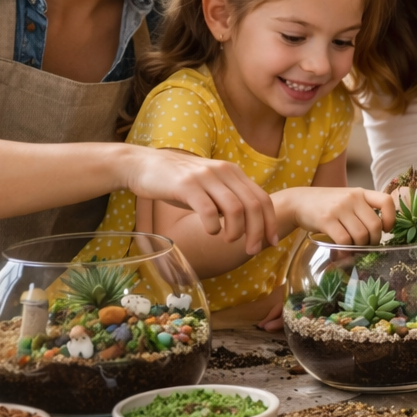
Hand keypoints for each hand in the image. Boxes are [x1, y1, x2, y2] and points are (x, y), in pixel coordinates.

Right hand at [121, 146, 278, 254]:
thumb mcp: (210, 186)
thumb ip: (228, 199)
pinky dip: (214, 226)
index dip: (270, 222)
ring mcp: (205, 177)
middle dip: (257, 232)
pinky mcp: (186, 185)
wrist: (144, 165)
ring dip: (237, 231)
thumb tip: (249, 225)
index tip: (272, 242)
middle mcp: (224, 172)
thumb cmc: (179, 182)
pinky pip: (209, 210)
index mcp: (233, 173)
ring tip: (229, 241)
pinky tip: (210, 232)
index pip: (262, 199)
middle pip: (253, 206)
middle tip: (252, 250)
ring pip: (235, 209)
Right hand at [275, 186, 394, 245]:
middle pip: (375, 225)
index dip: (391, 218)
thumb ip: (363, 210)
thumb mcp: (348, 199)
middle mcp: (352, 198)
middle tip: (368, 245)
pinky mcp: (326, 220)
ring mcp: (339, 208)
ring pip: (360, 235)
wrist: (299, 201)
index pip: (386, 201)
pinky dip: (346, 250)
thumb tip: (379, 234)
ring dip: (360, 247)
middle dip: (374, 241)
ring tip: (354, 248)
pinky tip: (343, 252)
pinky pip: (344, 240)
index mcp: (361, 192)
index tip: (386, 229)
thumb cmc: (328, 204)